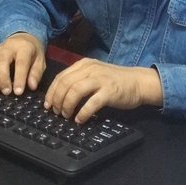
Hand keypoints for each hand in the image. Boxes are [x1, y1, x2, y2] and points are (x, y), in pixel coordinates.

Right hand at [0, 32, 45, 95]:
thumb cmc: (32, 52)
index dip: (19, 78)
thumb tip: (31, 86)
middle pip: (1, 59)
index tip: (18, 92)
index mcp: (24, 47)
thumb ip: (36, 73)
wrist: (23, 38)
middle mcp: (8, 46)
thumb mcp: (40, 61)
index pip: (20, 62)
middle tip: (6, 92)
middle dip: (2, 77)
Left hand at [43, 58, 162, 123]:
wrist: (138, 82)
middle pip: (65, 84)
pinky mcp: (109, 91)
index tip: (47, 105)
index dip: (51, 92)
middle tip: (56, 112)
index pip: (61, 77)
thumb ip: (79, 80)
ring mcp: (100, 79)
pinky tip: (80, 120)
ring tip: (66, 116)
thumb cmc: (115, 81)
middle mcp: (90, 69)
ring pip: (75, 91)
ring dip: (67, 105)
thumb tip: (60, 95)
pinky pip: (91, 103)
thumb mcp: (94, 74)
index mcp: (84, 64)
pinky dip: (82, 113)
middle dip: (57, 100)